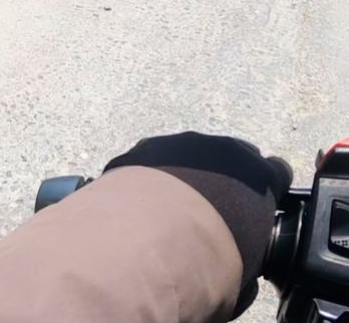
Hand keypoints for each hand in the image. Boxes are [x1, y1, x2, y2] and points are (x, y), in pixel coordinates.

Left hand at [104, 132, 291, 318]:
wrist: (156, 234)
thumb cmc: (212, 252)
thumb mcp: (246, 267)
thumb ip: (251, 255)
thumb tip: (245, 278)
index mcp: (260, 177)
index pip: (277, 173)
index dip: (268, 189)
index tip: (258, 204)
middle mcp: (224, 150)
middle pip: (233, 156)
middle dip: (226, 177)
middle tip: (212, 206)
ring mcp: (183, 143)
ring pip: (192, 152)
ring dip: (187, 172)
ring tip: (172, 204)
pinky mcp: (147, 146)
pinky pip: (155, 156)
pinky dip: (152, 173)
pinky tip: (144, 199)